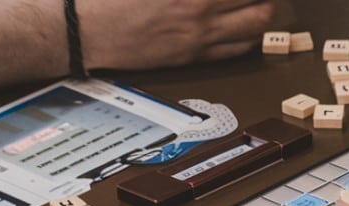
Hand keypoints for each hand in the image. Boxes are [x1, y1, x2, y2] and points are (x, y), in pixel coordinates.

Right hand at [79, 0, 273, 70]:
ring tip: (260, 1)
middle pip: (259, 0)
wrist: (83, 31)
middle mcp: (201, 9)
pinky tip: (245, 24)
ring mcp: (201, 35)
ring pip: (258, 24)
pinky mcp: (194, 56)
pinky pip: (239, 49)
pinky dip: (250, 34)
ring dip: (265, 8)